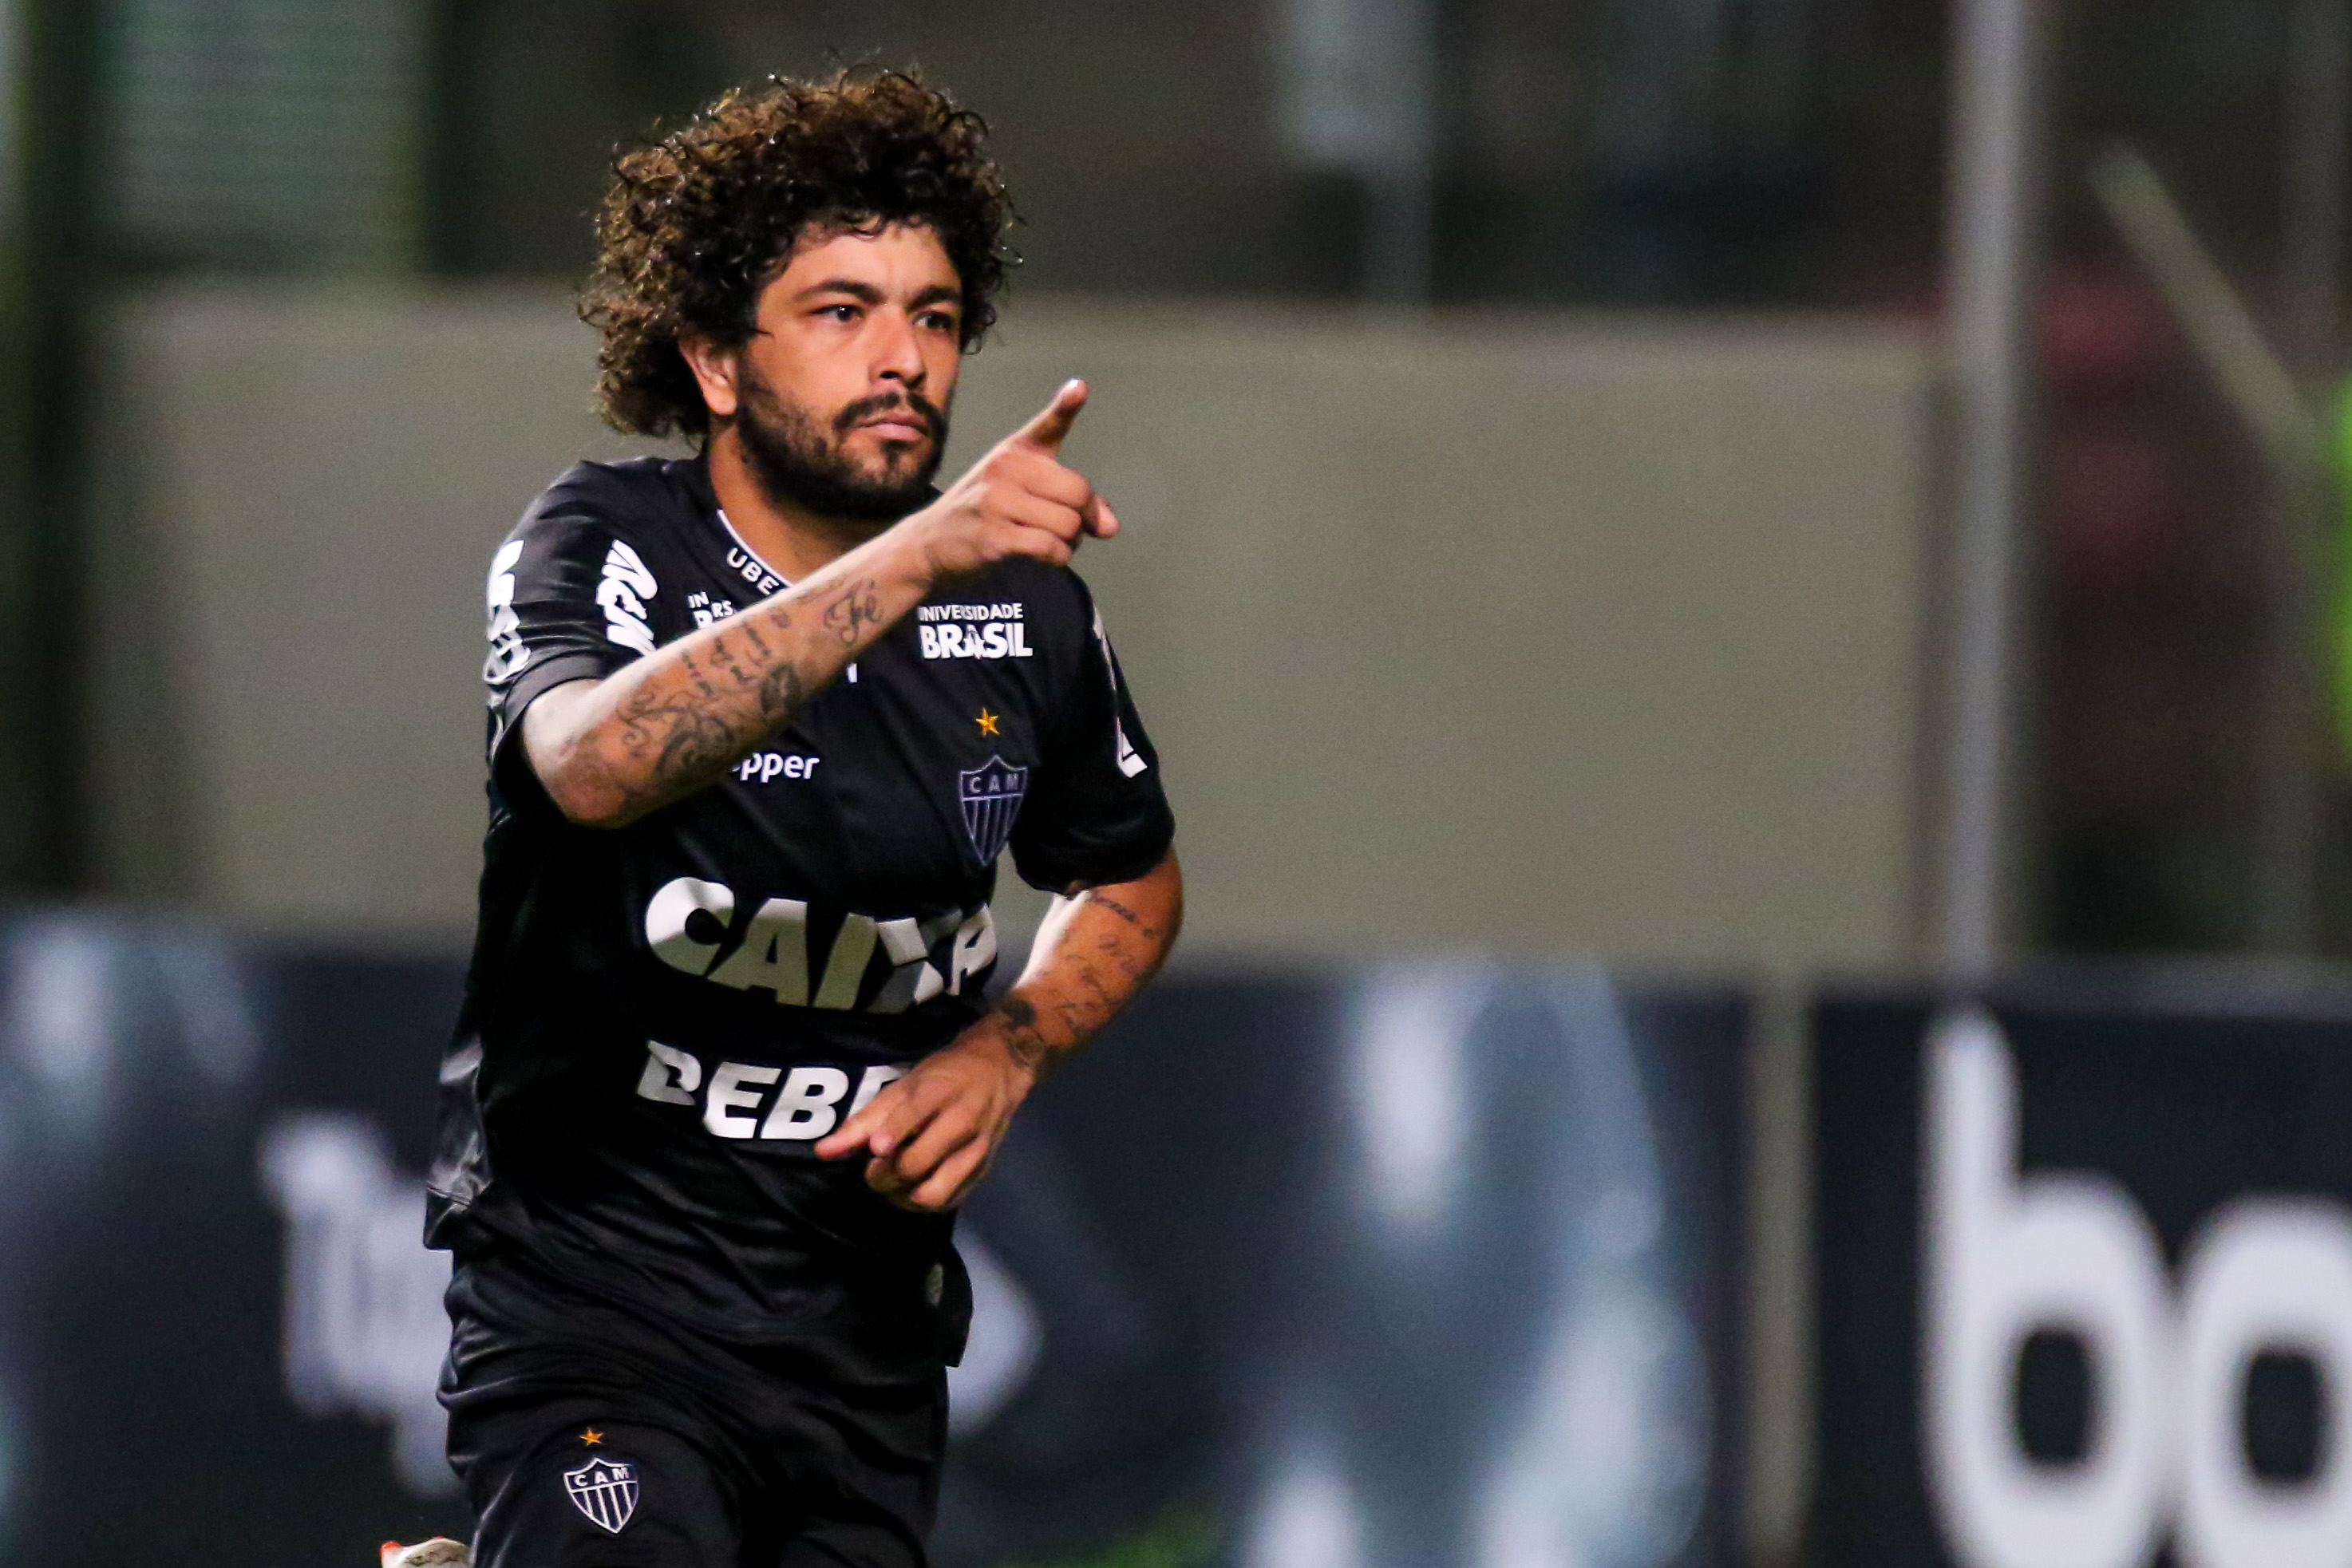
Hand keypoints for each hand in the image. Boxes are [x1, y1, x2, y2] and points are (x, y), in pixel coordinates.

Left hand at [813, 1026, 1037, 1210]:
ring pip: (933, 1193)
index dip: (894, 1133)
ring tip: (893, 1185)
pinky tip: (914, 1189)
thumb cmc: (943, 1076)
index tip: (877, 1149)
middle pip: (917, 1163)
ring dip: (903, 1197)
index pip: (915, 1114)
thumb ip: (863, 1121)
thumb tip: (823, 1152)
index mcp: (939, 1091)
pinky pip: (949, 1202)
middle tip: (873, 1170)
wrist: (999, 1071)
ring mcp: (976, 1150)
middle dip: (884, 1175)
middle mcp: (962, 1121)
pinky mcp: (984, 1170)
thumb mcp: (903, 1086)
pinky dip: (924, 1204)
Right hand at [904, 379, 1119, 581]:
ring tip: (1048, 542)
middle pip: (1078, 492)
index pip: (1046, 426)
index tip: (1080, 388)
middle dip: (1085, 518)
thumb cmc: (982, 517)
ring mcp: (996, 501)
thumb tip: (1111, 526)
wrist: (926, 546)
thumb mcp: (1022, 496)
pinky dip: (1057, 558)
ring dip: (1070, 542)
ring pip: (1069, 524)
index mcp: (1014, 452)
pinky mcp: (993, 536)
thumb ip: (1071, 503)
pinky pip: (1051, 547)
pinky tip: (1042, 557)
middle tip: (1068, 529)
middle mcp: (1005, 469)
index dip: (1066, 406)